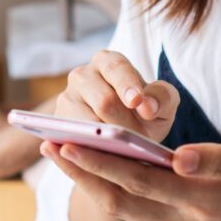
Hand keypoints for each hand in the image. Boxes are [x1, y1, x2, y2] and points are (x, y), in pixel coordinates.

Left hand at [43, 136, 220, 220]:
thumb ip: (219, 159)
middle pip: (122, 197)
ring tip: (61, 154)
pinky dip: (111, 191)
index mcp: (205, 199)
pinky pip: (138, 212)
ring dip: (90, 183)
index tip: (67, 141)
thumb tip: (177, 156)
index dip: (100, 160)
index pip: (139, 179)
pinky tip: (94, 171)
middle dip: (81, 171)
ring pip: (125, 208)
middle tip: (46, 143)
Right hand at [55, 50, 179, 141]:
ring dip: (108, 140)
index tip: (136, 102)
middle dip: (124, 123)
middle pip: (103, 101)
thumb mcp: (162, 104)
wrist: (125, 135)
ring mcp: (66, 99)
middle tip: (140, 140)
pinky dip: (91, 150)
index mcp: (108, 62)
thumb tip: (147, 106)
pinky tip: (105, 158)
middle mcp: (82, 75)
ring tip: (125, 150)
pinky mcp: (58, 124)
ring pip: (86, 122)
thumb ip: (163, 98)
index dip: (127, 85)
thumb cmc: (145, 114)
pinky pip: (73, 139)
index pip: (116, 69)